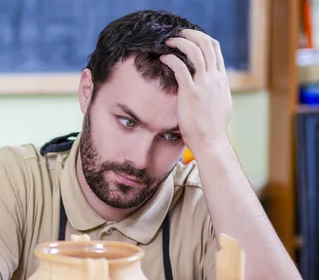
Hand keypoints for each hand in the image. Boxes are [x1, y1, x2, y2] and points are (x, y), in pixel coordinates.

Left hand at [160, 29, 232, 154]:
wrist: (211, 141)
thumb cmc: (212, 128)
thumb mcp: (221, 105)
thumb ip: (217, 92)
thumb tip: (213, 89)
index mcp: (222, 80)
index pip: (215, 50)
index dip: (202, 39)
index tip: (190, 38)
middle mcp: (215, 78)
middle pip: (207, 45)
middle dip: (191, 35)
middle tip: (178, 34)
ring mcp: (204, 84)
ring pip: (195, 51)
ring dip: (180, 43)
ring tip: (168, 42)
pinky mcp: (191, 92)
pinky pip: (180, 68)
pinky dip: (171, 59)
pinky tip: (163, 59)